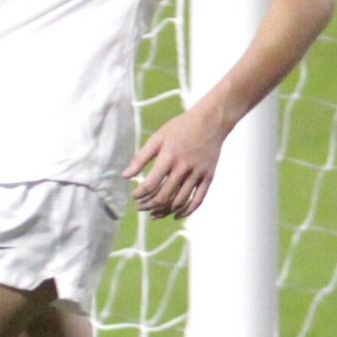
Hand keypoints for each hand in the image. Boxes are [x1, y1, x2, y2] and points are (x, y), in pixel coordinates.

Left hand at [124, 105, 229, 220]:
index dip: (139, 194)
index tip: (134, 195)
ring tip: (154, 213)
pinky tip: (176, 215)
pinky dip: (187, 211)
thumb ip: (140, 158)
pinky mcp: (208, 177)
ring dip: (165, 211)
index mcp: (168, 157)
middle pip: (164, 196)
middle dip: (149, 205)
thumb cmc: (180, 128)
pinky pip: (198, 200)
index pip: (150, 184)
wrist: (212, 121)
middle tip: (140, 207)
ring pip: (180, 201)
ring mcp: (198, 174)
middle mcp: (184, 168)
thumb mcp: (157, 138)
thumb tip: (125, 176)